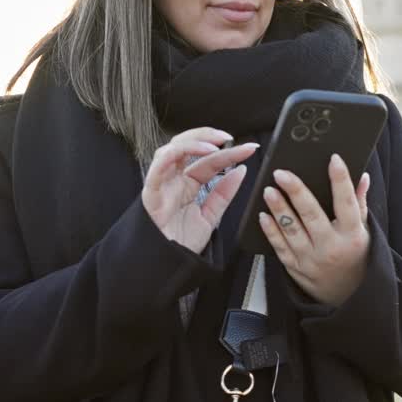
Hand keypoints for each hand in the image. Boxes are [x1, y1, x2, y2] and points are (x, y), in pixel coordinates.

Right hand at [141, 127, 258, 253]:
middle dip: (208, 136)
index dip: (230, 153)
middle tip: (230, 138)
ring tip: (216, 144)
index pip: (210, 161)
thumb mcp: (211, 216)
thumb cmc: (181, 242)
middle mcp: (174, 180)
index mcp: (188, 184)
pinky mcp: (151, 192)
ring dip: (194, 142)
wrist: (166, 265)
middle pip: (188, 146)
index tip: (250, 149)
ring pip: (172, 149)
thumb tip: (241, 170)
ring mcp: (162, 184)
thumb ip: (224, 193)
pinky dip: (174, 155)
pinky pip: (157, 167)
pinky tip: (193, 152)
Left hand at [259, 154, 370, 306]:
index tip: (334, 159)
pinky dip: (271, 231)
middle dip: (296, 192)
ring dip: (278, 209)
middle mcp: (331, 247)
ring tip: (268, 190)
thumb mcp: (364, 232)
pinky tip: (263, 215)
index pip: (346, 203)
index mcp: (352, 235)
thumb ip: (360, 204)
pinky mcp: (295, 268)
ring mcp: (311, 259)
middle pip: (312, 215)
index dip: (341, 180)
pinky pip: (280, 247)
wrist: (346, 297)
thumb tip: (363, 176)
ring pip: (291, 231)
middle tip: (281, 173)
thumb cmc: (355, 257)